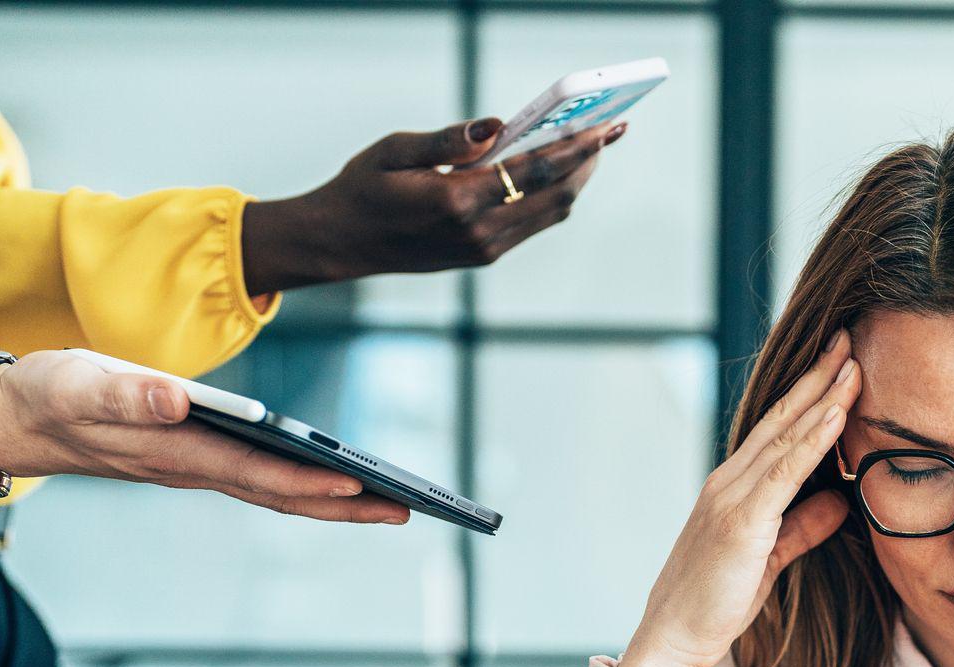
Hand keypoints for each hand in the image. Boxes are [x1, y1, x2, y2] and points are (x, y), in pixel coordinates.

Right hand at [0, 351, 406, 522]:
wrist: (18, 418)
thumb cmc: (50, 396)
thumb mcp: (77, 384)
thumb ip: (126, 393)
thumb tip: (177, 399)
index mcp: (173, 452)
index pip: (253, 472)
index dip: (305, 479)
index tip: (357, 484)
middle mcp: (193, 469)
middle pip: (281, 494)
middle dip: (345, 506)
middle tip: (407, 511)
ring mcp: (196, 469)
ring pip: (277, 492)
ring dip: (335, 502)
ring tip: (393, 504)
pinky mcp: (196, 458)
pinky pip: (263, 480)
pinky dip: (305, 484)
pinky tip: (339, 484)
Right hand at [241, 117, 622, 293]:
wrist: (343, 242)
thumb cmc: (365, 188)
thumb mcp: (395, 151)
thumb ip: (447, 139)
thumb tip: (495, 126)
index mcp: (457, 202)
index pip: (534, 171)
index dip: (575, 148)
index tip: (604, 127)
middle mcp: (480, 232)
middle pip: (557, 195)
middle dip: (588, 162)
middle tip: (610, 130)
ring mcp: (486, 248)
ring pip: (552, 212)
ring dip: (577, 179)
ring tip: (593, 145)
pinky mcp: (486, 254)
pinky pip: (535, 222)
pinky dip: (555, 194)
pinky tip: (561, 169)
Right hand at [615, 330, 858, 666]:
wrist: (674, 638)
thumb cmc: (717, 602)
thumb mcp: (771, 558)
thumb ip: (803, 526)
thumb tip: (839, 499)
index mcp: (734, 486)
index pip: (779, 428)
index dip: (810, 392)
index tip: (839, 361)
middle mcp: (729, 480)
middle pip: (782, 417)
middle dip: (818, 376)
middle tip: (848, 337)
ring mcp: (732, 496)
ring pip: (786, 434)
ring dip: (822, 396)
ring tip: (852, 362)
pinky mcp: (741, 520)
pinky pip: (785, 470)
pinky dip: (813, 439)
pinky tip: (837, 414)